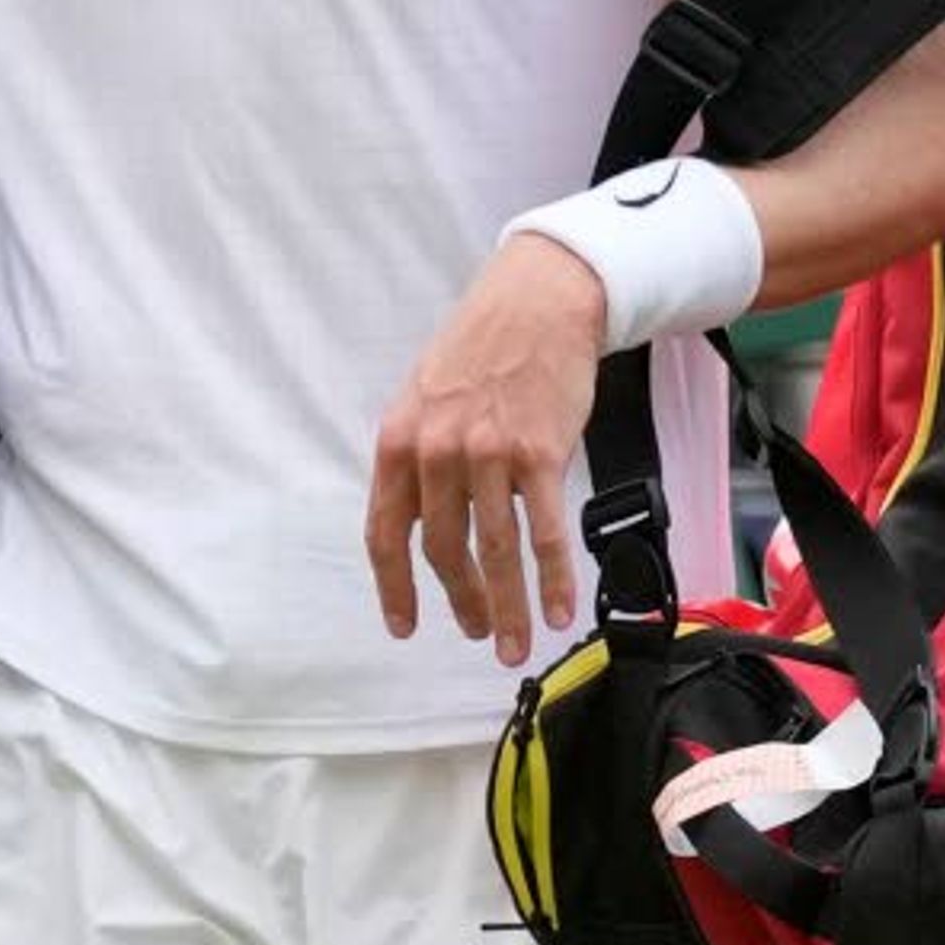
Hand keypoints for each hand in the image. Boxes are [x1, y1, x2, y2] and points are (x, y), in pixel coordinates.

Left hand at [366, 234, 608, 667]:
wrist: (536, 302)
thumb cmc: (481, 347)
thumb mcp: (424, 397)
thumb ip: (418, 459)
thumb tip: (422, 522)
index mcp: (399, 441)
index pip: (386, 533)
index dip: (394, 588)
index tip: (403, 626)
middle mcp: (437, 451)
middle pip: (444, 551)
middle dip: (462, 601)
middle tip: (477, 630)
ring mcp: (488, 453)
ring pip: (495, 552)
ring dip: (507, 607)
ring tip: (512, 642)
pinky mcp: (539, 453)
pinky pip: (543, 532)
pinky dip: (552, 579)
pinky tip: (557, 610)